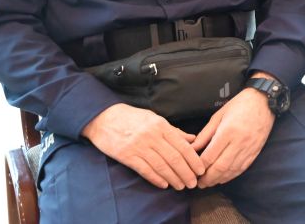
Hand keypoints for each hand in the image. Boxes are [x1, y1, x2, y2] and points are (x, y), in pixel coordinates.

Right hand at [82, 103, 204, 189]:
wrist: (104, 118)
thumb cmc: (132, 118)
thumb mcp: (155, 119)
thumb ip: (173, 130)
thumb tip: (192, 139)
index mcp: (161, 125)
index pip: (182, 146)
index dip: (193, 160)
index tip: (200, 169)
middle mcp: (152, 136)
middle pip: (174, 158)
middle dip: (186, 172)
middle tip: (193, 182)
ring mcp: (138, 146)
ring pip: (161, 166)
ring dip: (173, 178)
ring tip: (181, 186)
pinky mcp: (126, 156)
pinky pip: (144, 170)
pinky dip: (156, 178)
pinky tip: (164, 184)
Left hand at [191, 80, 275, 187]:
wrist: (264, 101)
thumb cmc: (239, 105)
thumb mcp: (218, 116)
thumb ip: (205, 134)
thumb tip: (191, 149)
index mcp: (228, 132)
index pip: (210, 156)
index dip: (199, 167)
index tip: (192, 172)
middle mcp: (239, 142)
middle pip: (220, 167)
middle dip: (208, 178)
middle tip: (199, 184)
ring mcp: (249, 148)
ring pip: (231, 170)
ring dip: (219, 179)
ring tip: (209, 183)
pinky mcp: (255, 151)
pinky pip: (242, 168)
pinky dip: (231, 176)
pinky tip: (223, 178)